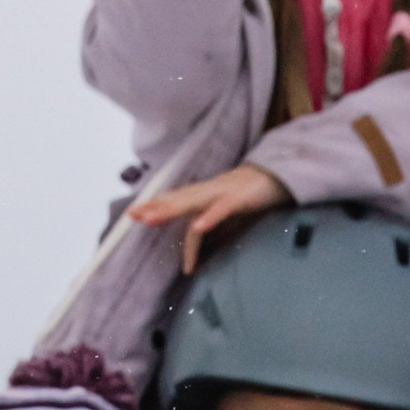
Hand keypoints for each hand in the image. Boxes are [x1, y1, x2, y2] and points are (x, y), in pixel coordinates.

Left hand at [133, 160, 290, 273]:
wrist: (277, 175)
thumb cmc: (250, 194)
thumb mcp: (226, 209)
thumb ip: (210, 219)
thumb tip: (196, 234)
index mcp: (204, 194)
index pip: (176, 202)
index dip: (156, 207)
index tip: (135, 216)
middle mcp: (208, 190)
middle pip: (177, 199)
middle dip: (154, 207)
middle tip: (133, 216)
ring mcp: (223, 192)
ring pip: (192, 202)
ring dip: (171, 210)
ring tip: (152, 219)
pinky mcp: (240, 198)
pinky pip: (222, 209)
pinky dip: (209, 217)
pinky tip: (198, 226)